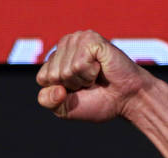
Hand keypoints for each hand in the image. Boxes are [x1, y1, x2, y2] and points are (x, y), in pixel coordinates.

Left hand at [36, 31, 155, 122]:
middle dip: (71, 86)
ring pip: (65, 70)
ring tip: (95, 75)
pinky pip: (79, 64)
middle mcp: (65, 45)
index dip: (59, 91)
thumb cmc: (97, 101)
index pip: (42, 78)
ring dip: (82, 79)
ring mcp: (77, 39)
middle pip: (52, 75)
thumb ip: (47, 100)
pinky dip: (90, 73)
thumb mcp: (63, 108)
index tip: (77, 89)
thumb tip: (56, 87)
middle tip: (89, 82)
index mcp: (55, 58)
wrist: (125, 100)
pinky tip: (100, 68)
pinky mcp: (91, 39)